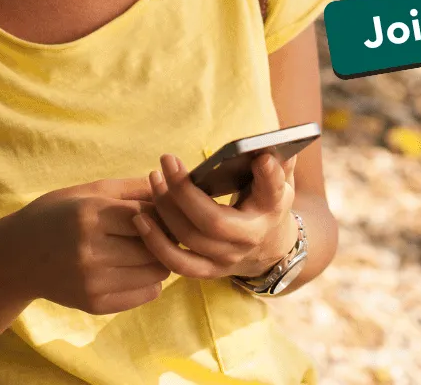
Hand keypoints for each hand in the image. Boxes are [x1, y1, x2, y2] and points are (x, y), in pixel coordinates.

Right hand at [8, 176, 169, 313]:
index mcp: (90, 215)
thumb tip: (171, 187)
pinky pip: (143, 294)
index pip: (146, 214)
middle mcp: (90, 250)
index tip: (165, 208)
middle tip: (165, 228)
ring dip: (160, 258)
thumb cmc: (56, 214)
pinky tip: (137, 267)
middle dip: (165, 236)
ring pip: (154, 272)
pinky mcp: (93, 304)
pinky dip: (149, 280)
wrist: (16, 256)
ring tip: (150, 246)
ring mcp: (91, 281)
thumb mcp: (88, 190)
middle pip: (154, 246)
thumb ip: (131, 188)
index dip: (161, 210)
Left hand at [133, 152, 299, 280]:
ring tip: (154, 179)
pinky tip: (141, 219)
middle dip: (184, 191)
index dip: (268, 177)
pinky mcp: (209, 271)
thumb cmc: (267, 201)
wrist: (270, 247)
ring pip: (190, 240)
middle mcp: (249, 238)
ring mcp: (228, 258)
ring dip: (165, 210)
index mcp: (271, 208)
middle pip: (213, 221)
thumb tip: (267, 149)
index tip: (261, 158)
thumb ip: (276, 163)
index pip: (272, 192)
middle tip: (167, 161)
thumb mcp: (279, 180)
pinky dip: (156, 243)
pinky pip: (178, 264)